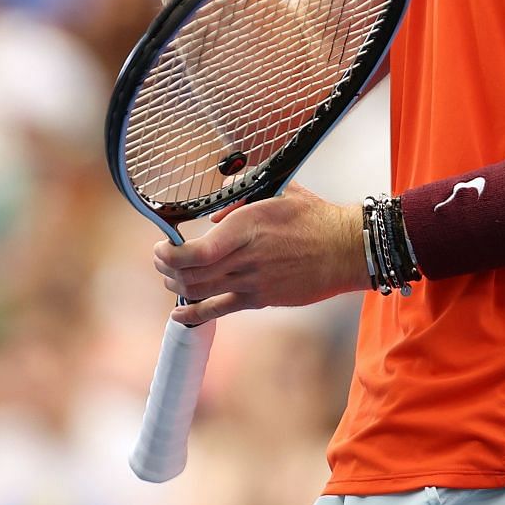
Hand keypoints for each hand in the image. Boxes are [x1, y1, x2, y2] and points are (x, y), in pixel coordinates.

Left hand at [152, 184, 365, 324]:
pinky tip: (179, 313)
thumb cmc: (314, 217)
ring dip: (177, 286)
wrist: (346, 249)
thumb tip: (216, 210)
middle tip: (159, 259)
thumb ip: (242, 191)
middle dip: (167, 268)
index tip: (160, 247)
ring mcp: (253, 282)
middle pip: (192, 273)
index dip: (170, 254)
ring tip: (169, 278)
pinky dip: (194, 314)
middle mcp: (247, 257)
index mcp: (248, 226)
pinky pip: (219, 310)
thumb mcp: (279, 189)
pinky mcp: (260, 299)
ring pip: (200, 292)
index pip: (197, 250)